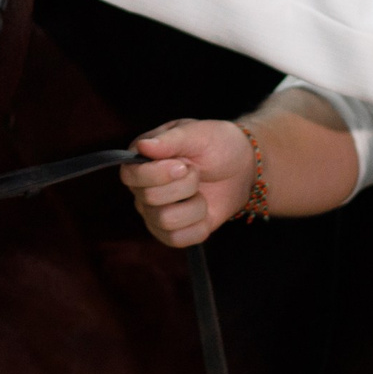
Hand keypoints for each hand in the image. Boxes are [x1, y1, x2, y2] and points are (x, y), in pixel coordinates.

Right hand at [119, 119, 251, 247]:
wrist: (241, 167)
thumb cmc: (216, 144)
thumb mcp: (197, 134)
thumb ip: (170, 140)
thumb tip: (142, 146)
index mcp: (141, 160)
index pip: (131, 175)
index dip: (157, 174)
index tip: (184, 165)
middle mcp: (142, 189)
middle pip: (150, 198)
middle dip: (185, 185)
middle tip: (197, 173)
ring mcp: (154, 213)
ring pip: (166, 221)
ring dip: (195, 205)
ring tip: (201, 191)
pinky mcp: (171, 233)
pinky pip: (177, 240)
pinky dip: (199, 225)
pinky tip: (204, 210)